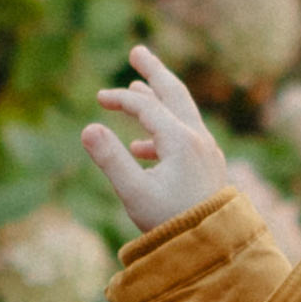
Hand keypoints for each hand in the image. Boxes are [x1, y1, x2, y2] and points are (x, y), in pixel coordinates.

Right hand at [80, 44, 231, 234]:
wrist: (212, 249)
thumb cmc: (171, 223)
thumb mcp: (134, 193)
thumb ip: (111, 159)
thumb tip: (88, 128)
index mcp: (181, 140)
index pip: (146, 106)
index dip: (120, 99)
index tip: (99, 99)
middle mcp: (198, 139)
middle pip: (174, 93)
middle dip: (154, 72)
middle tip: (137, 52)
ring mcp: (207, 152)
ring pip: (182, 113)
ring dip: (159, 100)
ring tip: (139, 89)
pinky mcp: (208, 167)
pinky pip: (185, 136)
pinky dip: (163, 131)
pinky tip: (142, 147)